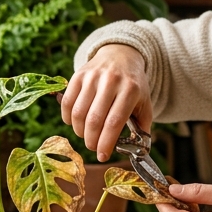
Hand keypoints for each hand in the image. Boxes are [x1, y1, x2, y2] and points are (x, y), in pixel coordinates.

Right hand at [62, 44, 152, 161]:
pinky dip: (68, 118)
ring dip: (79, 131)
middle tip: (93, 147)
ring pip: (78, 113)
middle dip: (91, 140)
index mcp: (130, 90)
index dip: (106, 143)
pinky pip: (67, 102)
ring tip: (86, 135)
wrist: (120, 55)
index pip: (114, 122)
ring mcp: (93, 77)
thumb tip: (138, 151)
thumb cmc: (133, 85)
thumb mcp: (144, 103)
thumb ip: (143, 127)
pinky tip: (75, 123)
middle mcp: (111, 81)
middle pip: (94, 119)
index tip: (102, 156)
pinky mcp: (78, 75)